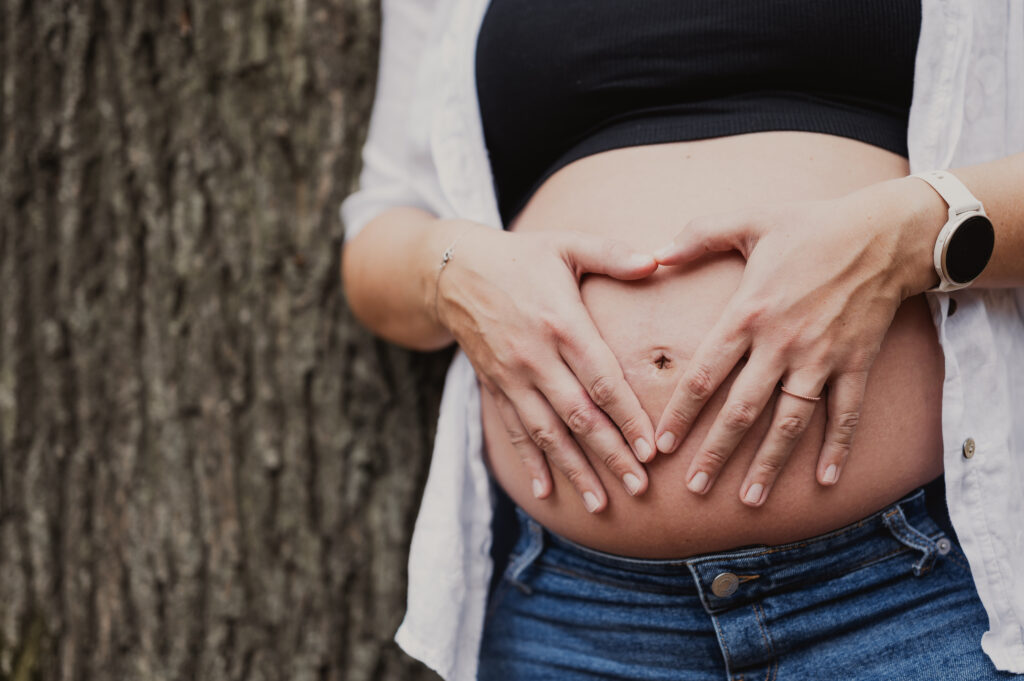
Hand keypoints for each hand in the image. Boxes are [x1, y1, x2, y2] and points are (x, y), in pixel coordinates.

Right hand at [436, 224, 659, 511]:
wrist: (452, 270)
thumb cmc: (520, 256)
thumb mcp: (566, 244)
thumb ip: (613, 254)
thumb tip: (660, 260)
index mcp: (561, 323)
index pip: (601, 380)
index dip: (627, 417)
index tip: (651, 450)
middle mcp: (535, 357)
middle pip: (578, 416)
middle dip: (610, 455)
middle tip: (639, 488)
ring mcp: (512, 376)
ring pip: (547, 433)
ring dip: (574, 470)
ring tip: (600, 505)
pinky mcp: (495, 387)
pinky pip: (514, 431)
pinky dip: (530, 463)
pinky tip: (546, 491)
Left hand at [652, 177, 940, 506]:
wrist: (884, 233)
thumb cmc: (810, 225)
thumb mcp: (748, 220)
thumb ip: (697, 236)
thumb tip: (652, 254)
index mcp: (747, 313)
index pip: (705, 374)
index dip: (681, 413)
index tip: (661, 445)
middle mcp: (781, 344)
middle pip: (742, 410)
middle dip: (716, 453)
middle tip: (695, 489)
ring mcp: (821, 358)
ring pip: (790, 422)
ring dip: (770, 464)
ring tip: (749, 499)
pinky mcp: (856, 363)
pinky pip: (846, 414)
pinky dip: (838, 448)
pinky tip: (826, 481)